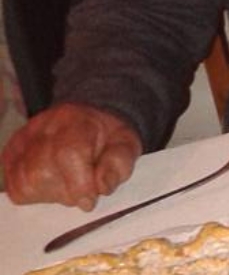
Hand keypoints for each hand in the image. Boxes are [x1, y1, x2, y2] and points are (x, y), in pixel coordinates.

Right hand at [1, 102, 141, 208]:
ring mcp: (22, 140)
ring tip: (68, 182)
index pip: (67, 153)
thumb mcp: (126, 146)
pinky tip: (52, 183)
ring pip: (24, 184)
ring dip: (50, 194)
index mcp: (76, 120)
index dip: (78, 184)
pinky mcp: (10, 154)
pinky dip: (35, 194)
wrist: (91, 123)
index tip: (89, 201)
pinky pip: (15, 189)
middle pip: (40, 172)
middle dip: (65, 191)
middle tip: (83, 187)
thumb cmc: (108, 139)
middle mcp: (43, 126)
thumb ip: (119, 164)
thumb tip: (102, 186)